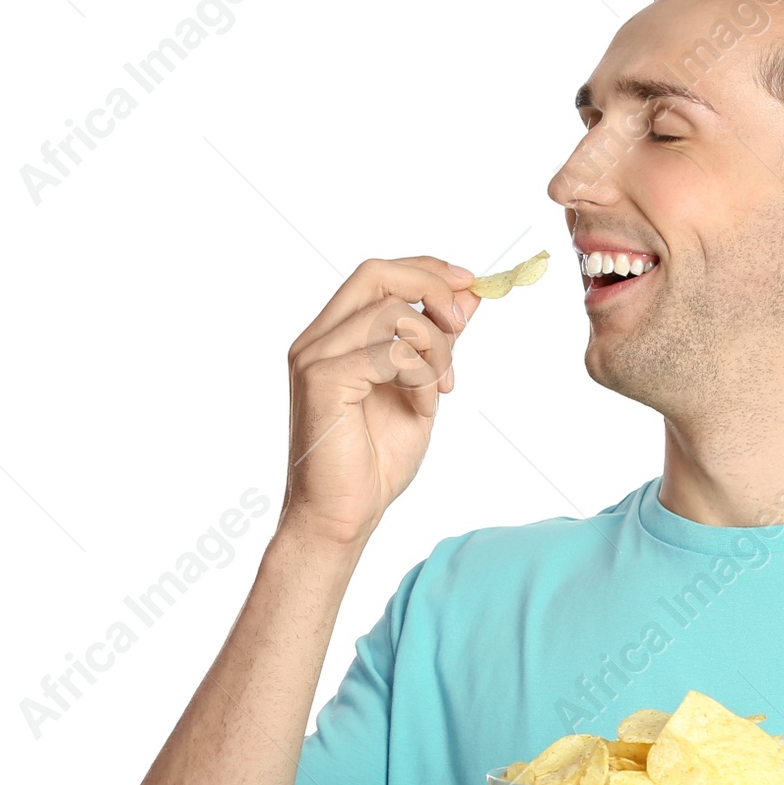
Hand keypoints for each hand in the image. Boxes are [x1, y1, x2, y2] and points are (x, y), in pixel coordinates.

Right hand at [280, 256, 478, 548]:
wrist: (344, 515)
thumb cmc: (375, 461)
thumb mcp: (421, 389)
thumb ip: (436, 343)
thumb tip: (467, 298)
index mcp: (334, 337)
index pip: (377, 275)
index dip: (425, 269)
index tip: (468, 282)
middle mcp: (317, 339)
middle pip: (376, 274)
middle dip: (430, 287)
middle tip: (461, 322)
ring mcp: (315, 357)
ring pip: (393, 315)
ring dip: (435, 350)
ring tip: (440, 390)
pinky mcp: (323, 380)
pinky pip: (389, 353)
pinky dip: (421, 377)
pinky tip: (422, 407)